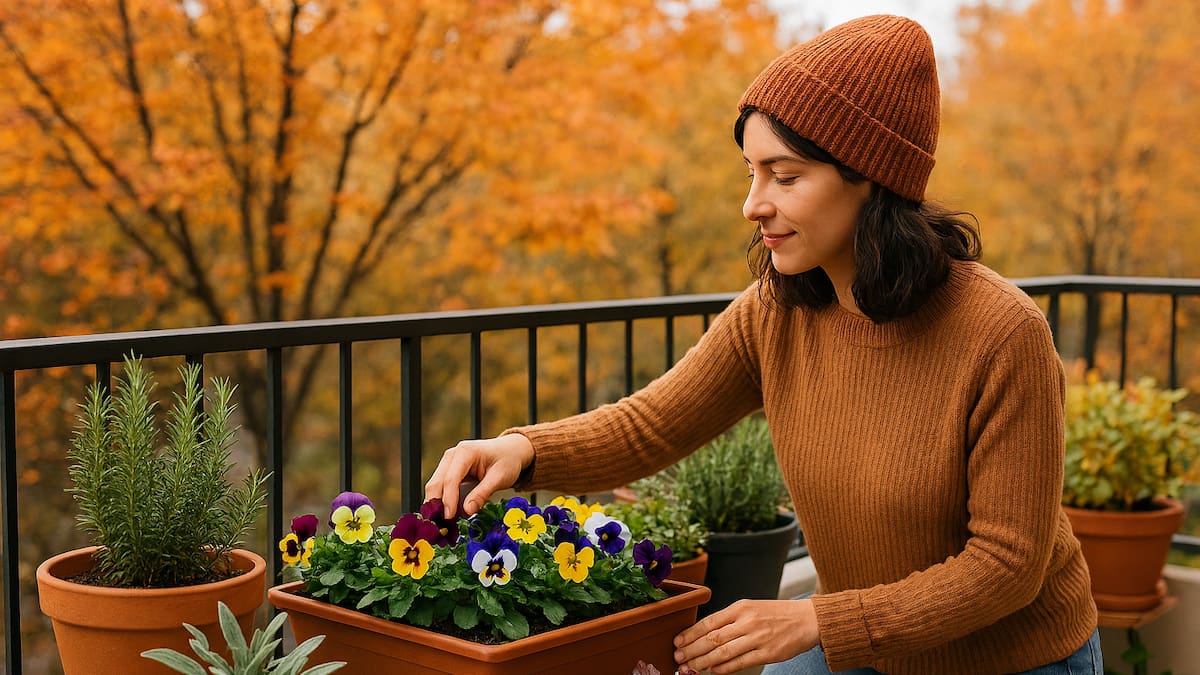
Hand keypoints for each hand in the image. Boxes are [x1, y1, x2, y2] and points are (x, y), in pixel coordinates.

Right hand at [423, 434, 534, 517]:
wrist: (511, 450)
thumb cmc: (507, 460)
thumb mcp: (500, 478)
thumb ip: (483, 493)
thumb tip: (467, 510)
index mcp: (465, 452)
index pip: (451, 479)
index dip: (448, 499)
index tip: (449, 517)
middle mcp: (452, 455)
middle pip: (436, 482)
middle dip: (437, 504)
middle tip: (442, 525)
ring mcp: (448, 462)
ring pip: (435, 486)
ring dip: (437, 504)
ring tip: (444, 522)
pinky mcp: (449, 471)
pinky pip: (440, 487)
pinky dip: (442, 501)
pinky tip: (448, 514)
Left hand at [673, 599, 818, 673]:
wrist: (806, 619)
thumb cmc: (775, 614)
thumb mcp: (750, 607)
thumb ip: (729, 619)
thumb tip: (704, 633)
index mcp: (740, 607)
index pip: (708, 621)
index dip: (690, 634)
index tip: (677, 642)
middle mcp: (747, 621)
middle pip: (712, 638)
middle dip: (692, 650)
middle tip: (678, 658)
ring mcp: (757, 638)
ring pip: (723, 652)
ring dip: (703, 661)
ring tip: (691, 667)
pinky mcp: (768, 653)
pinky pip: (740, 663)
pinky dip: (724, 668)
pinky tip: (713, 671)